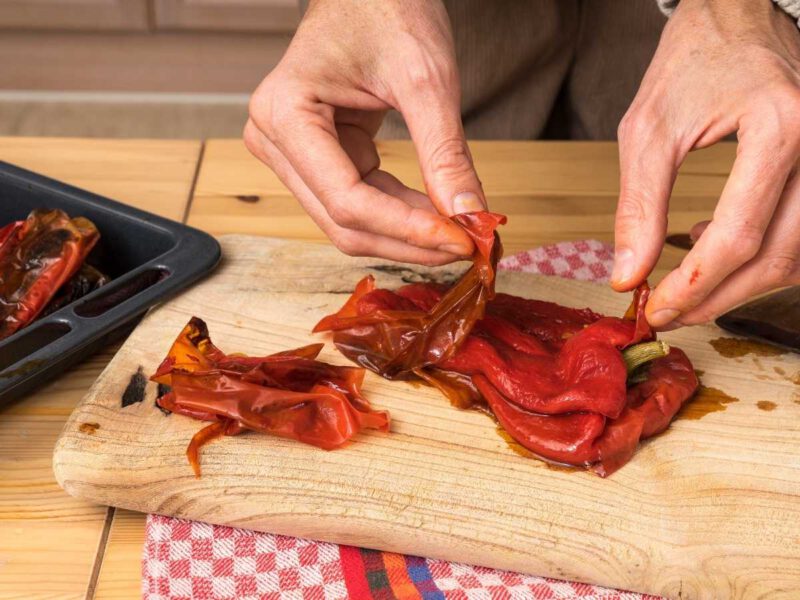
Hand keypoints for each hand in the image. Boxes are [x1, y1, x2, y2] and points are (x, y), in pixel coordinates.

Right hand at [244, 0, 484, 265]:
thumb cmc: (385, 6)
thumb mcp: (425, 78)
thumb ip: (445, 152)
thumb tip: (468, 216)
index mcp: (285, 114)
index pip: (347, 199)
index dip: (407, 228)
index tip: (460, 240)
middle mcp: (275, 139)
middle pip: (343, 221)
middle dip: (408, 239)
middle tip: (466, 246)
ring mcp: (291, 152)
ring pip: (350, 221)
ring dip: (405, 233)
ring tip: (457, 231)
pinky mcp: (316, 158)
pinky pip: (359, 202)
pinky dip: (400, 213)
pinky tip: (437, 214)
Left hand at [612, 0, 799, 327]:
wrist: (737, 17)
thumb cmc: (692, 61)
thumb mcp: (649, 130)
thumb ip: (638, 207)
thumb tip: (629, 275)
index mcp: (780, 129)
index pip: (739, 236)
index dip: (694, 285)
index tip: (655, 309)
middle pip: (778, 257)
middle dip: (719, 298)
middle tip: (670, 313)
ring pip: (797, 254)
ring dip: (743, 285)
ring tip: (687, 288)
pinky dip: (763, 256)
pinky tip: (716, 247)